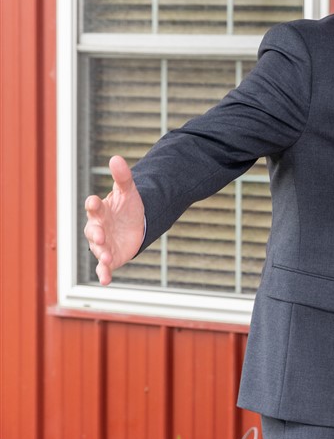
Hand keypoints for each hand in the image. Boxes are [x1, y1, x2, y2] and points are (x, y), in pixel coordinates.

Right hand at [83, 155, 145, 284]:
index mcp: (100, 211)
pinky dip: (103, 274)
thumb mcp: (128, 192)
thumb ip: (123, 177)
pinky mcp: (110, 258)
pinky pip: (104, 268)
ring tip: (105, 257)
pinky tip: (105, 281)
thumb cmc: (126, 208)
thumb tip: (116, 158)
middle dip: (96, 233)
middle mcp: (97, 228)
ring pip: (98, 249)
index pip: (94, 207)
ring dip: (100, 253)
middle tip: (100, 234)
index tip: (93, 201)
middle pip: (93, 230)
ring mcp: (103, 244)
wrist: (135, 225)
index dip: (93, 205)